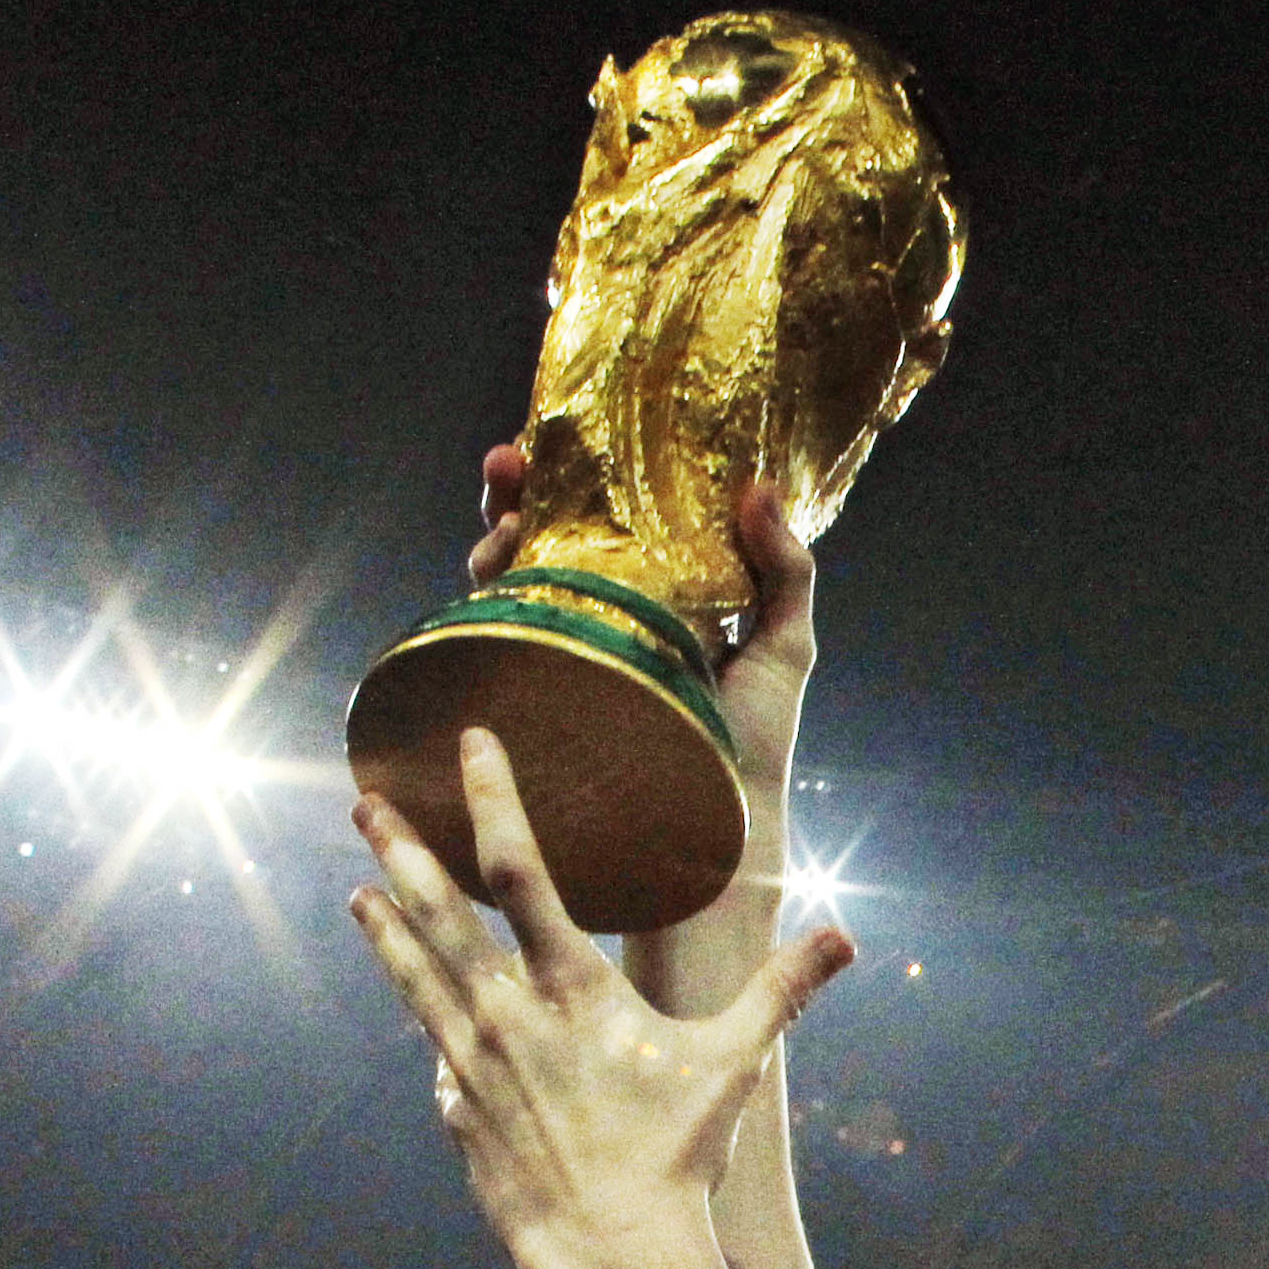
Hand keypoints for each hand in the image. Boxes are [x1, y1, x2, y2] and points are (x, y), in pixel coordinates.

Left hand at [352, 734, 853, 1268]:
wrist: (610, 1251)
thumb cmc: (675, 1156)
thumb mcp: (734, 1063)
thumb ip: (781, 991)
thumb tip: (845, 939)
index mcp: (570, 988)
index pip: (520, 870)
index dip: (493, 799)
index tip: (471, 745)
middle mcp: (505, 1016)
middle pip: (437, 913)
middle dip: (401, 850)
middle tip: (365, 803)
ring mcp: (470, 1066)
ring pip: (415, 977)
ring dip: (385, 927)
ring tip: (357, 891)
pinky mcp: (458, 1113)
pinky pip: (439, 1057)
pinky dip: (434, 1028)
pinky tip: (430, 1020)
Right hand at [467, 444, 816, 837]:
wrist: (714, 832)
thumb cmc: (754, 744)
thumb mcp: (784, 647)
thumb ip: (784, 571)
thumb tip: (761, 485)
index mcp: (662, 593)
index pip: (617, 518)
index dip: (588, 474)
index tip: (568, 436)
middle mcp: (607, 616)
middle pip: (551, 534)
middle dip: (521, 491)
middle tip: (507, 461)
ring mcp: (568, 652)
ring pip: (513, 575)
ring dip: (495, 533)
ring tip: (501, 517)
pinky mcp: (541, 691)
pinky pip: (496, 633)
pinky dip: (484, 595)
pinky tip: (490, 570)